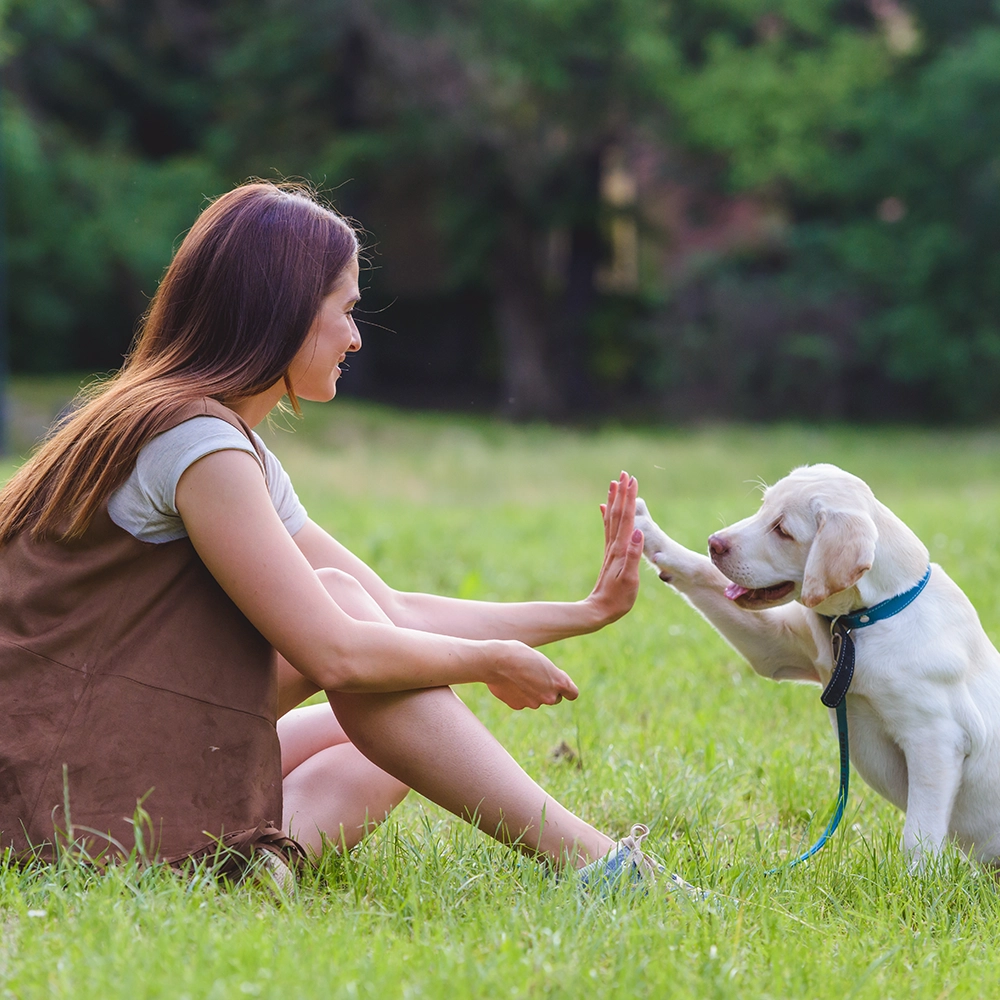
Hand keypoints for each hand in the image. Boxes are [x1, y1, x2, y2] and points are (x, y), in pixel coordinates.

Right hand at [487, 640, 578, 710]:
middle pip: (554, 698)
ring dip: (531, 692)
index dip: (566, 689)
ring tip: (518, 676)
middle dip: (547, 691)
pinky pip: (522, 701)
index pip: (572, 694)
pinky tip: (509, 682)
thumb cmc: (518, 653)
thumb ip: (548, 675)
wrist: (495, 661)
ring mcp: (534, 703)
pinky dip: (517, 695)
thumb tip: (548, 687)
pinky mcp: (519, 706)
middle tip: (534, 676)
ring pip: (536, 700)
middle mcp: (549, 696)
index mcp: (558, 681)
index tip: (559, 684)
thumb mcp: (541, 660)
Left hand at [587, 471, 643, 626]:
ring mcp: (611, 549)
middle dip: (622, 493)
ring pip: (612, 518)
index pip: (627, 518)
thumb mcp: (629, 579)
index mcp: (621, 549)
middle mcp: (614, 545)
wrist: (598, 610)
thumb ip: (633, 555)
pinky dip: (607, 515)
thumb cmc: (617, 598)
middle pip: (618, 513)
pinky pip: (608, 529)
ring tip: (615, 484)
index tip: (631, 480)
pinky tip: (604, 509)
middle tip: (623, 473)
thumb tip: (638, 532)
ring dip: (614, 500)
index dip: (629, 499)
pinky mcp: (610, 555)